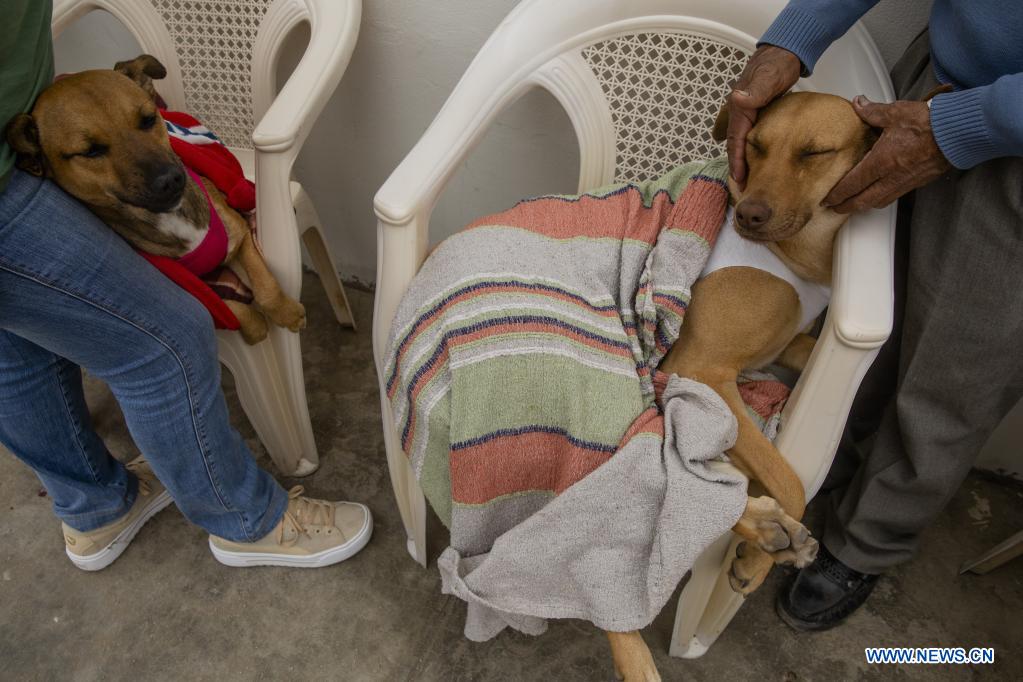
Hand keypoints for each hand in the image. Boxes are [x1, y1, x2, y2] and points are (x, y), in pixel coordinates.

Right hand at [726, 45, 801, 188]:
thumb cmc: (777, 64)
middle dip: (736, 165)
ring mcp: (746, 112)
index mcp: (740, 107)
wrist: (783, 52)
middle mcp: (739, 111)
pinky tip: (754, 156)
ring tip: (746, 176)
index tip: (738, 179)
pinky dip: (748, 147)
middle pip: (734, 143)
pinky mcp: (755, 111)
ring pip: (740, 139)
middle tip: (741, 185)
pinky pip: (748, 133)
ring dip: (741, 158)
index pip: (735, 140)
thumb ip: (754, 90)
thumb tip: (738, 99)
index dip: (736, 161)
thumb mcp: (768, 77)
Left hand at [824, 96, 950, 212]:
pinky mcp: (918, 182)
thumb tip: (858, 104)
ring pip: (879, 201)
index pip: (852, 184)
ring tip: (853, 205)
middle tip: (834, 208)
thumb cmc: (929, 123)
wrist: (957, 133)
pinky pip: (894, 196)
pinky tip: (879, 195)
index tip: (827, 199)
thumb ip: (872, 111)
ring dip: (863, 205)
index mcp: (881, 162)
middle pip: (863, 200)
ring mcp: (905, 182)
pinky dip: (881, 199)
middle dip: (846, 206)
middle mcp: (891, 177)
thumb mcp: (895, 113)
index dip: (838, 194)